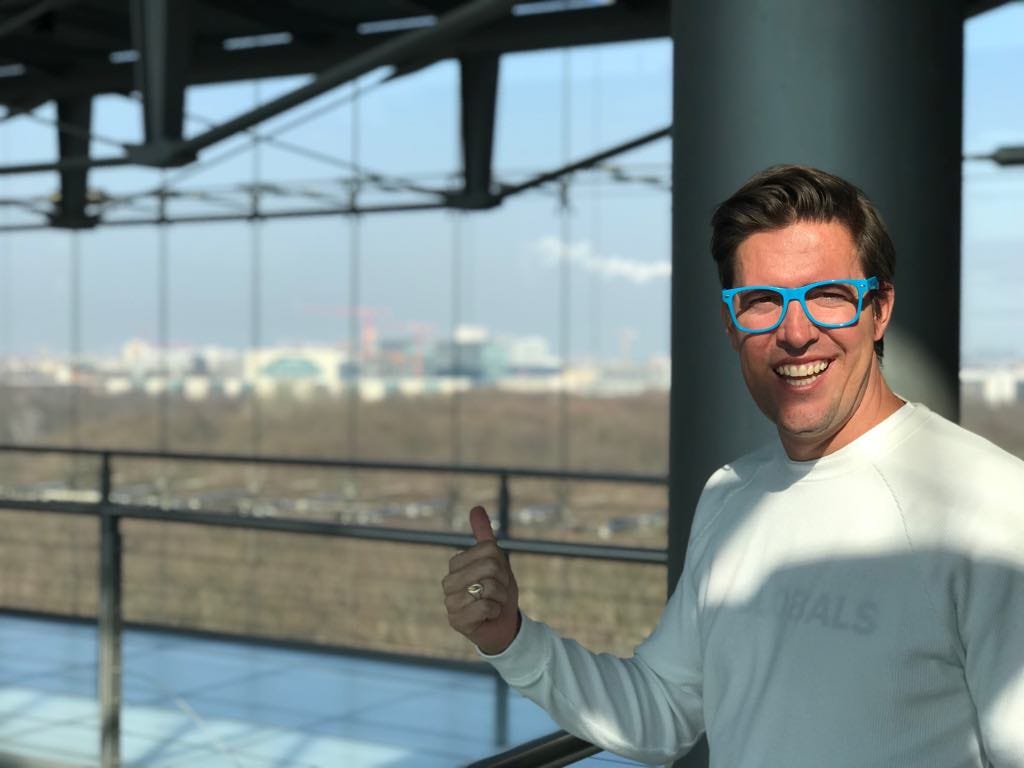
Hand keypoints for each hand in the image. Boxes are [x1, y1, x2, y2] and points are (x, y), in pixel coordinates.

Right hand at [443, 505, 520, 654]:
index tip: (498, 576)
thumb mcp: (496, 561)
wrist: (503, 626)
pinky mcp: (456, 621)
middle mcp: (448, 582)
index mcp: (456, 564)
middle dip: (503, 581)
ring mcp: (449, 602)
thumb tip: (476, 508)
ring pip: (487, 587)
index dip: (502, 563)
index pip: (490, 550)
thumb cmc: (498, 592)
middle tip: (498, 592)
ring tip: (493, 604)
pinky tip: (489, 616)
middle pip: (490, 567)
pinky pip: (485, 607)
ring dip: (500, 597)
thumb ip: (484, 536)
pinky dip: (495, 611)